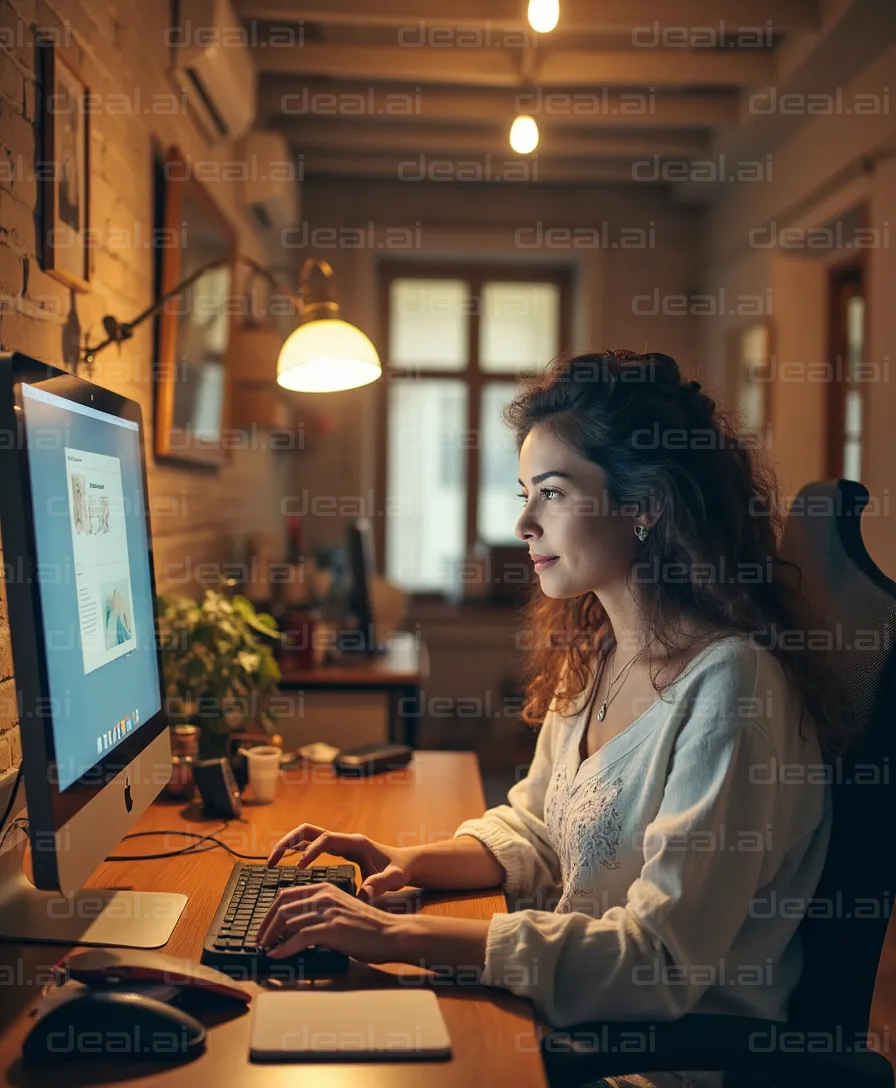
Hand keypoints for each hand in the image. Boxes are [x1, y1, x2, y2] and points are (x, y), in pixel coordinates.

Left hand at [255, 881, 407, 963]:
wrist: (390, 933)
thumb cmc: (367, 926)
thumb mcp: (340, 910)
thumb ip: (319, 912)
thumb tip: (293, 927)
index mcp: (325, 889)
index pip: (286, 894)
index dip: (269, 912)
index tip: (263, 927)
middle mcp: (324, 896)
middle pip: (282, 907)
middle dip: (266, 925)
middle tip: (260, 940)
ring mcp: (328, 912)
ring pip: (288, 922)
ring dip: (272, 938)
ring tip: (267, 950)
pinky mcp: (332, 929)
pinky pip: (299, 938)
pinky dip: (284, 949)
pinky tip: (277, 955)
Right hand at [267, 822, 418, 902]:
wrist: (407, 863)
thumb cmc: (400, 870)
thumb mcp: (394, 878)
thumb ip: (380, 885)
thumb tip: (364, 895)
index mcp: (355, 843)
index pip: (326, 840)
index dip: (310, 852)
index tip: (299, 868)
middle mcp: (344, 839)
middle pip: (309, 830)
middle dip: (288, 842)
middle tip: (272, 860)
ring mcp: (339, 843)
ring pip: (306, 836)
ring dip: (288, 845)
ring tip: (271, 863)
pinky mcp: (337, 851)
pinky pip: (311, 846)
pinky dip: (295, 852)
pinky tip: (285, 867)